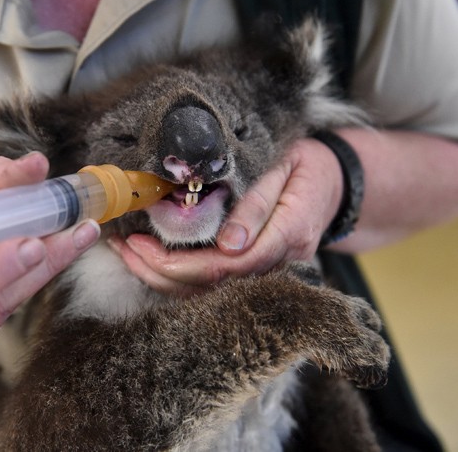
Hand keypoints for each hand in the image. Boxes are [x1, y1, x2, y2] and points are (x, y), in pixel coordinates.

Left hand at [109, 137, 342, 293]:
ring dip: (162, 277)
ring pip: (210, 292)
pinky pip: (213, 285)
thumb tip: (229, 245)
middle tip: (123, 248)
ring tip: (127, 254)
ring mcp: (268, 272)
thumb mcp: (284, 168)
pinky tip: (150, 262)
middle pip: (213, 285)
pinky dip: (177, 277)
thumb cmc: (306, 165)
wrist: (335, 181)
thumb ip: (257, 205)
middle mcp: (279, 263)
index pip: (229, 264)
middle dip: (160, 271)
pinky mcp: (255, 272)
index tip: (140, 244)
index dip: (180, 262)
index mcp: (289, 235)